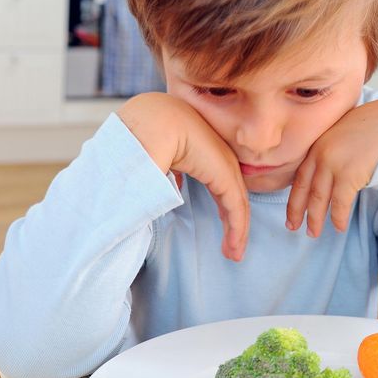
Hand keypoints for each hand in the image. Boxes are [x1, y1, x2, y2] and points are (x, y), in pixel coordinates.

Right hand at [118, 93, 248, 261]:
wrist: (147, 123)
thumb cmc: (141, 137)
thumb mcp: (156, 158)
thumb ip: (165, 171)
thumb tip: (167, 183)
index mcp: (200, 147)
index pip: (219, 182)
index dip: (222, 208)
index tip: (220, 232)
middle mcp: (216, 153)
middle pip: (231, 195)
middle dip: (233, 224)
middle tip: (231, 251)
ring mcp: (223, 163)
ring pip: (236, 204)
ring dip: (236, 232)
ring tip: (233, 254)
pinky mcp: (225, 174)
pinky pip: (235, 207)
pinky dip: (236, 229)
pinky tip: (233, 246)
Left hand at [285, 96, 377, 237]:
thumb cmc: (370, 125)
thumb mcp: (340, 133)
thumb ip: (328, 150)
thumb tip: (325, 174)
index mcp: (316, 144)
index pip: (299, 176)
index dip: (293, 197)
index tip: (290, 213)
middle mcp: (320, 154)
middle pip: (304, 189)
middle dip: (297, 212)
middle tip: (293, 228)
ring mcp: (333, 164)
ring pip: (318, 199)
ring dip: (315, 219)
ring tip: (313, 234)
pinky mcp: (349, 174)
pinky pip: (339, 202)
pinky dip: (337, 217)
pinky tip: (338, 227)